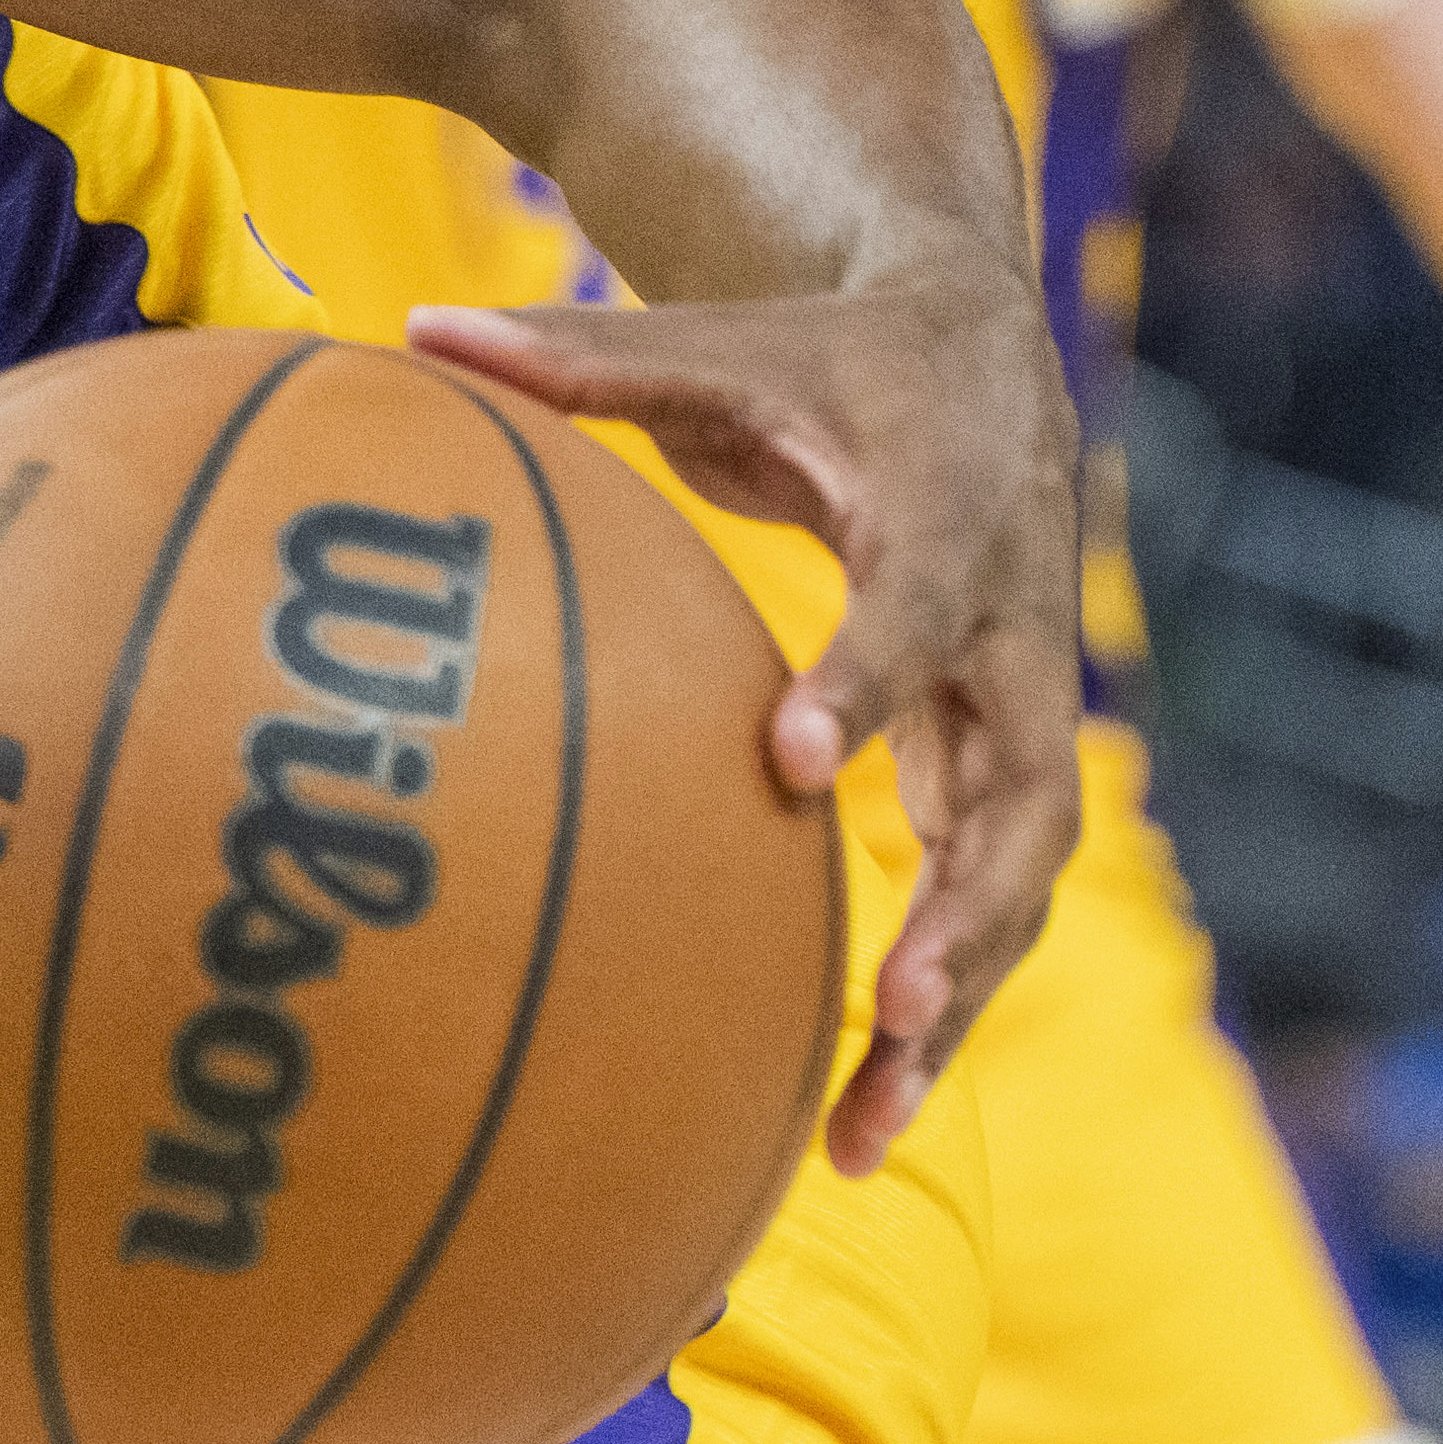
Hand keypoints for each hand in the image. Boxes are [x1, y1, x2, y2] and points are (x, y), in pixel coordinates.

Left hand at [406, 281, 1081, 1173]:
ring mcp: (1029, 704)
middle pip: (1025, 784)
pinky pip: (996, 899)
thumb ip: (579, 354)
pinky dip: (947, 1008)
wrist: (987, 354)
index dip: (869, 684)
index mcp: (948, 511)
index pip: (921, 607)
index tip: (791, 763)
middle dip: (970, 901)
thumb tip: (414, 321)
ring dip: (964, 997)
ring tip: (868, 1121)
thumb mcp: (719, 345)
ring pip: (1025, 872)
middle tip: (892, 1001)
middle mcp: (1014, 620)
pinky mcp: (1010, 761)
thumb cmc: (827, 359)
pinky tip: (858, 1120)